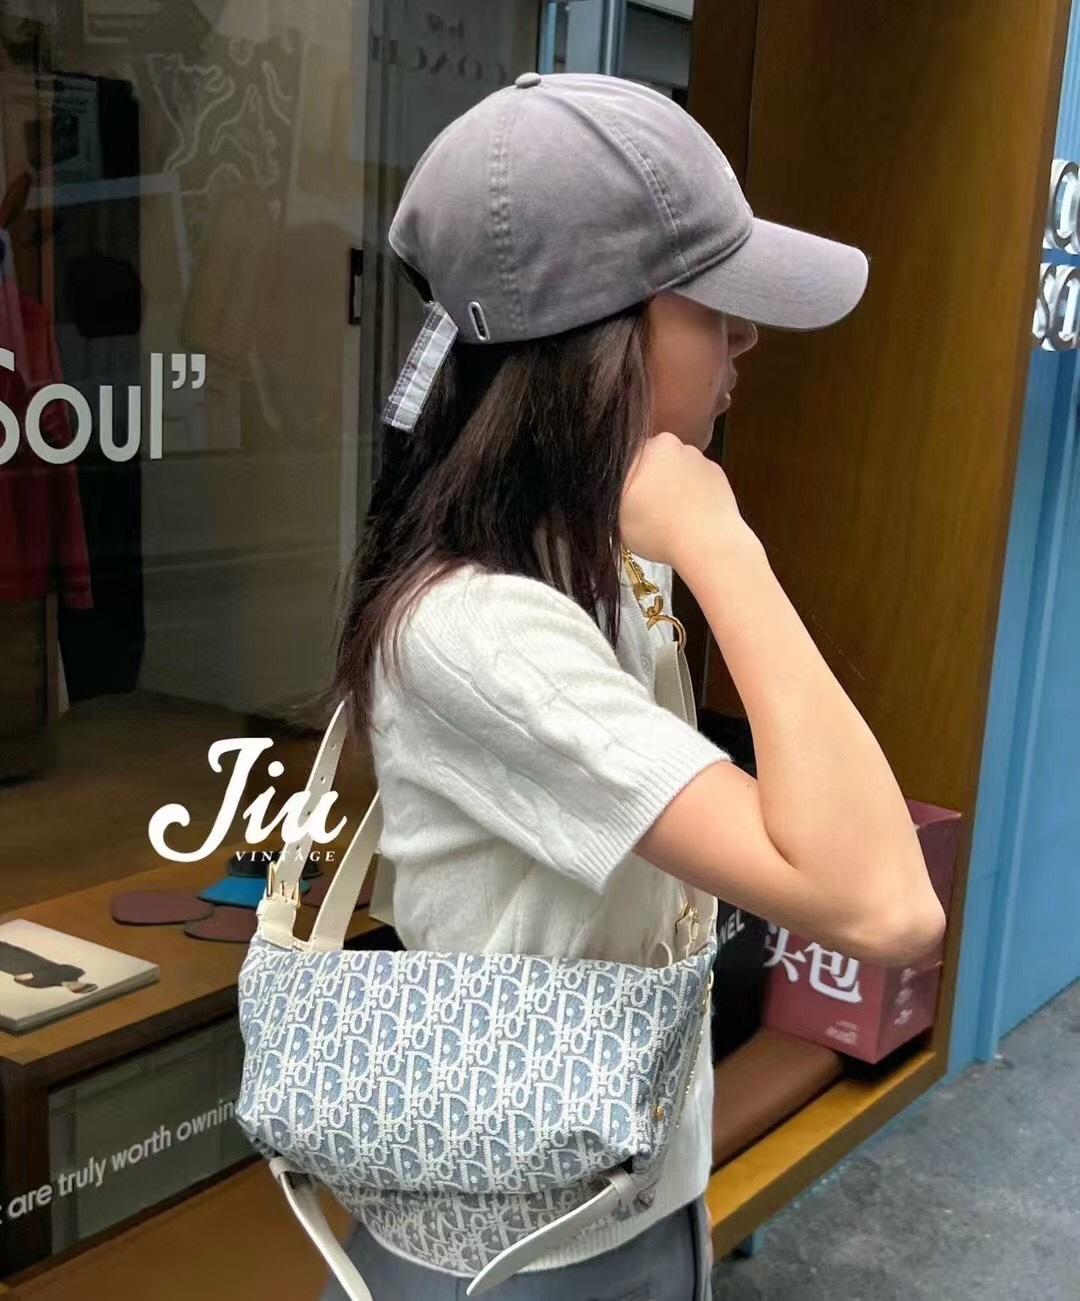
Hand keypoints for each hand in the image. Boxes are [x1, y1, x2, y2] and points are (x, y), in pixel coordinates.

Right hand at [620, 432, 746, 569]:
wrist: (708, 544)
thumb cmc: (660, 530)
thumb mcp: (616, 516)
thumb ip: (613, 494)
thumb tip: (613, 490)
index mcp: (648, 447)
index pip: (630, 458)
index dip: (627, 481)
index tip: (628, 501)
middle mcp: (674, 445)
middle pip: (655, 461)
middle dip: (651, 481)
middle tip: (648, 511)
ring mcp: (699, 459)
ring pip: (678, 471)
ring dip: (673, 488)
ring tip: (671, 518)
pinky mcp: (718, 474)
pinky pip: (699, 482)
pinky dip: (694, 495)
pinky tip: (690, 517)